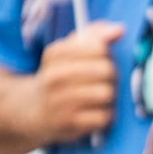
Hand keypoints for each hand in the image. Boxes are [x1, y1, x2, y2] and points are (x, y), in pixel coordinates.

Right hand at [31, 21, 122, 143]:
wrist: (33, 110)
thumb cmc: (59, 76)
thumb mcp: (68, 50)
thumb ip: (94, 35)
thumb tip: (120, 29)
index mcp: (56, 53)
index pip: (99, 47)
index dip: (108, 54)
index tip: (103, 60)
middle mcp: (55, 76)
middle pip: (106, 70)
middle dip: (112, 76)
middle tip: (106, 81)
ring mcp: (61, 101)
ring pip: (107, 93)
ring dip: (111, 97)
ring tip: (102, 98)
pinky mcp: (69, 123)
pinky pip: (104, 116)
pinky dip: (106, 116)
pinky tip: (98, 113)